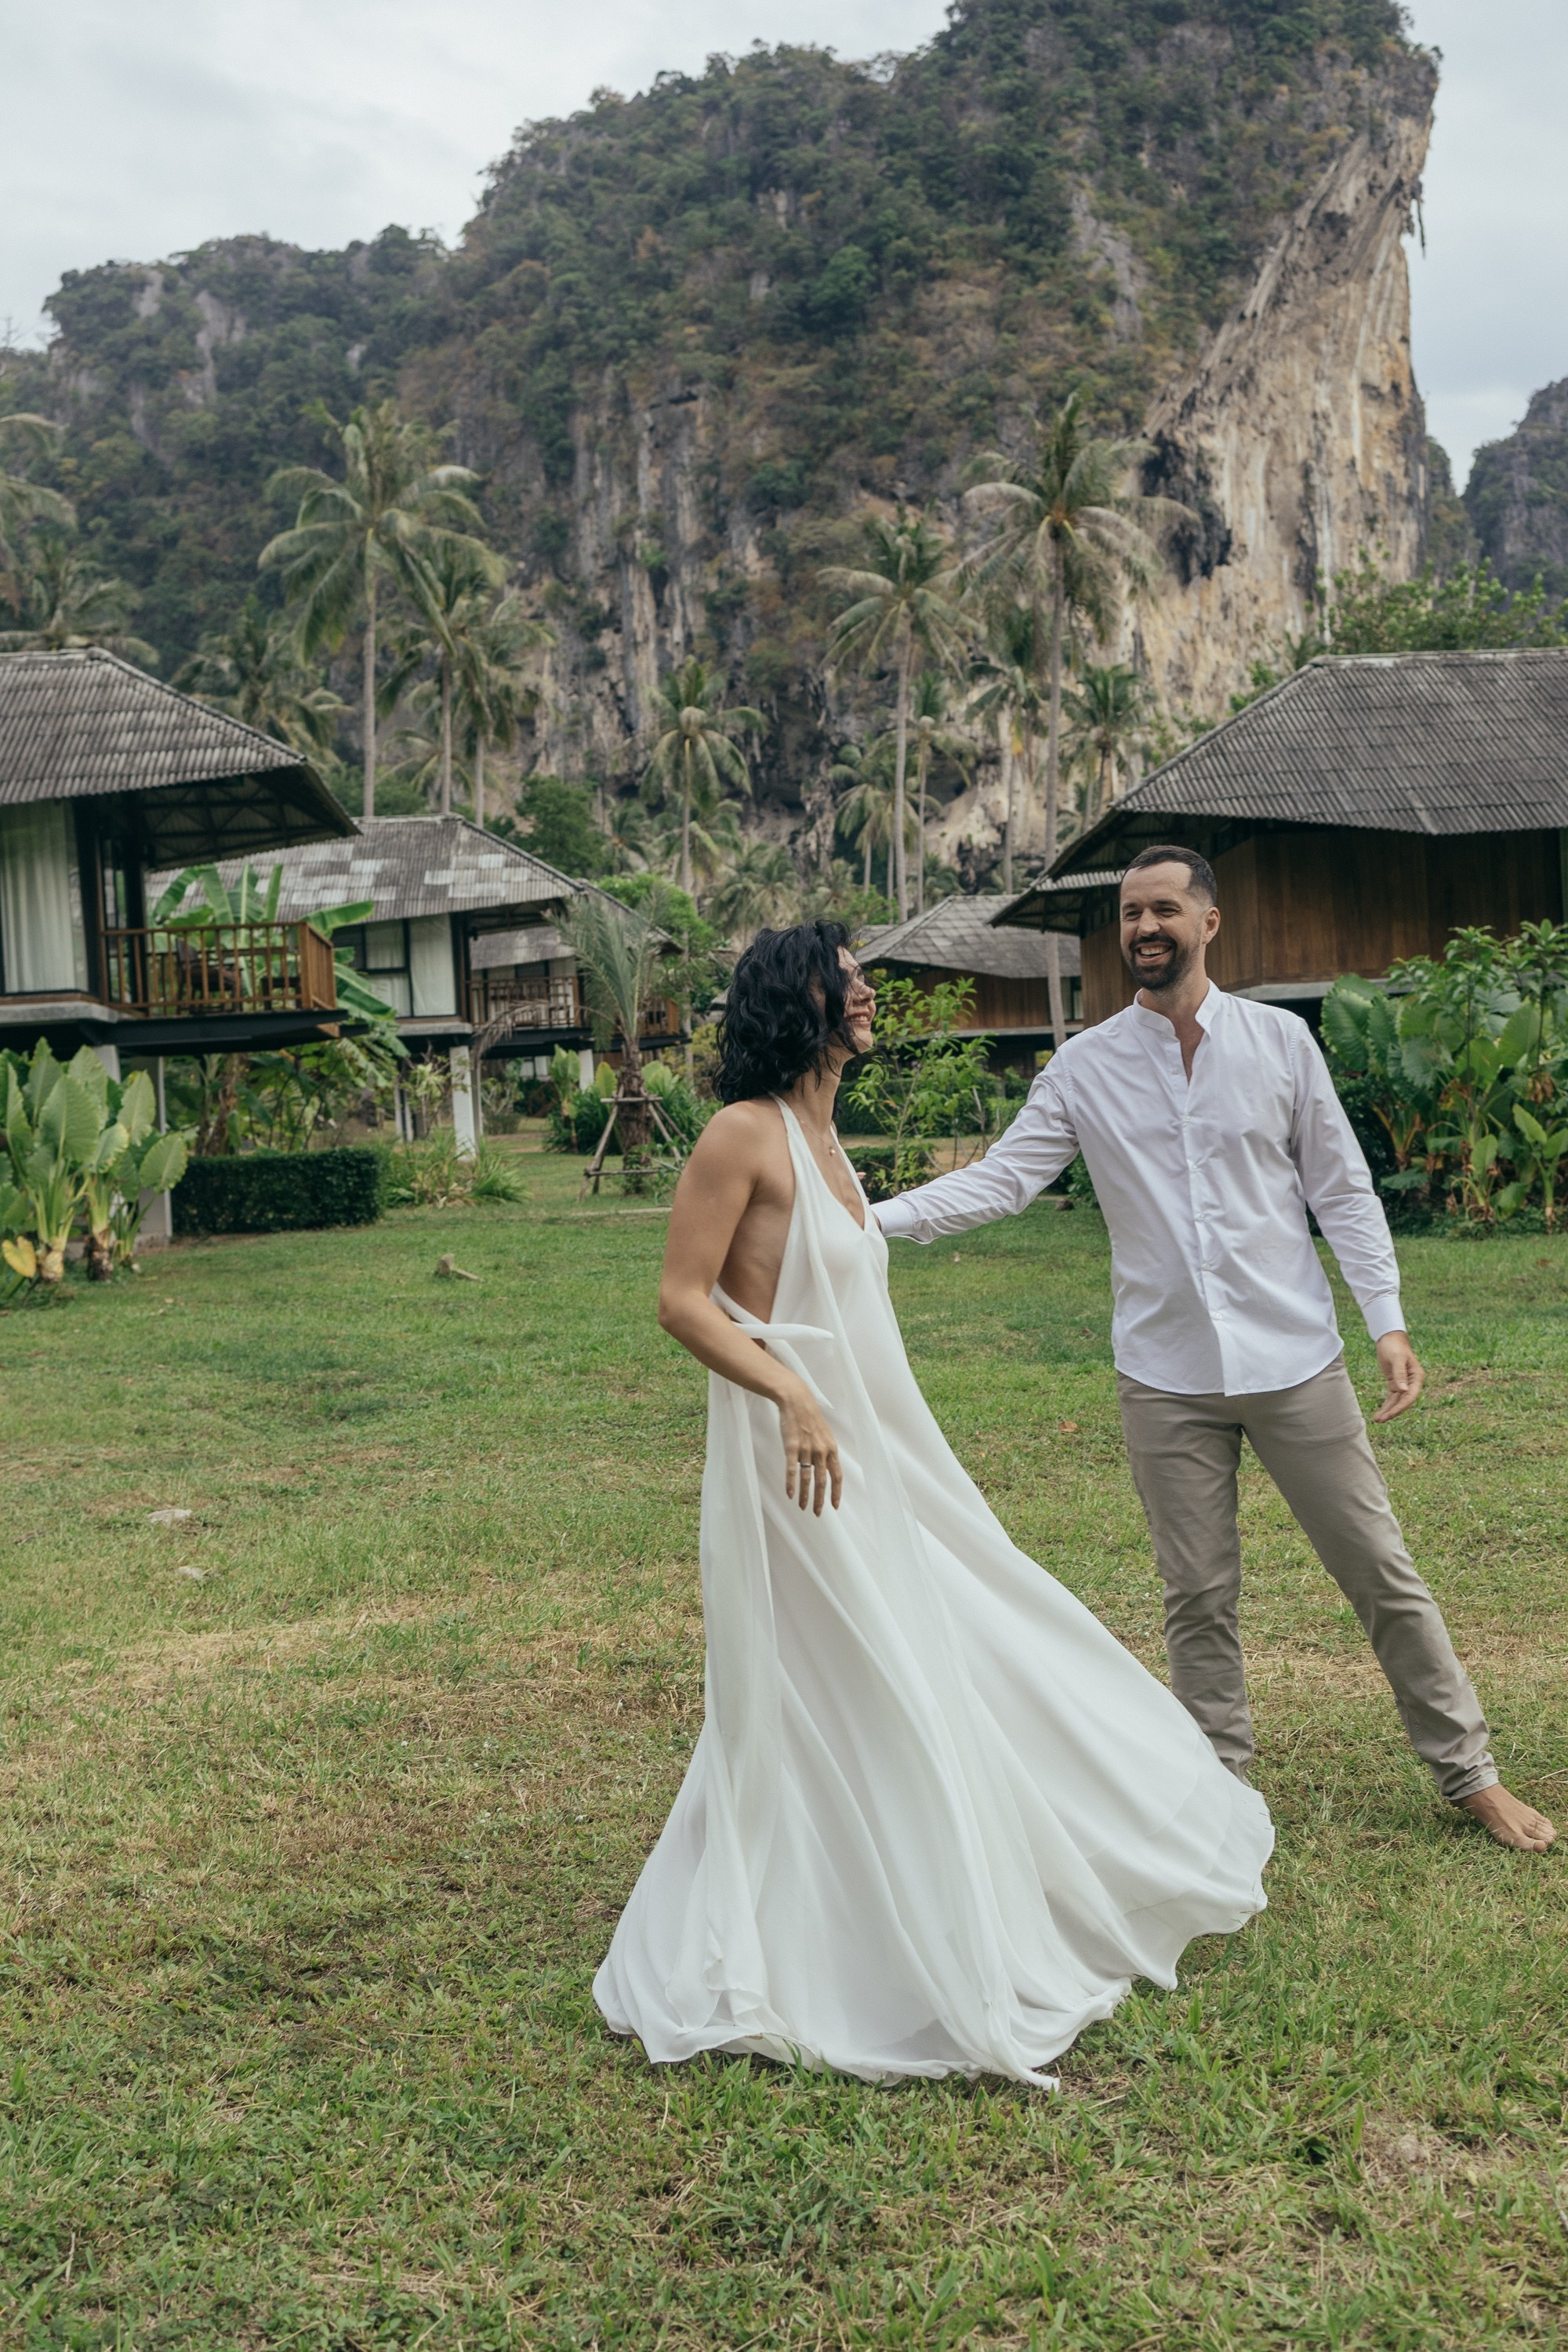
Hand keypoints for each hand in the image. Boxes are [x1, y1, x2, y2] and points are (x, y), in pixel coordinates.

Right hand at [777, 1377, 842, 1514]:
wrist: (796, 1400)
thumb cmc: (810, 1417)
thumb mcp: (824, 1434)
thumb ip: (826, 1451)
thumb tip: (826, 1467)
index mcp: (831, 1448)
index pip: (837, 1476)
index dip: (836, 1492)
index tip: (834, 1506)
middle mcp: (821, 1451)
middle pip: (822, 1481)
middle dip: (820, 1499)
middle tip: (817, 1513)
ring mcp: (806, 1449)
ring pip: (807, 1478)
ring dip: (805, 1495)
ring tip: (802, 1507)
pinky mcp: (791, 1447)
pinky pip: (791, 1470)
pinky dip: (790, 1484)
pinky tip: (790, 1495)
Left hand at [1372, 1330, 1423, 1421]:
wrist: (1389, 1337)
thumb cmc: (1394, 1346)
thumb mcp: (1396, 1359)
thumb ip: (1400, 1374)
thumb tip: (1403, 1390)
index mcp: (1417, 1377)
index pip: (1410, 1396)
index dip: (1401, 1407)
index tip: (1389, 1415)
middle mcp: (1412, 1382)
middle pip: (1403, 1402)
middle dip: (1392, 1412)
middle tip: (1379, 1420)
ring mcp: (1404, 1384)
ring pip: (1397, 1401)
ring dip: (1388, 1411)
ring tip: (1377, 1420)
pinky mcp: (1395, 1383)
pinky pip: (1392, 1397)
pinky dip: (1386, 1405)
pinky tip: (1380, 1413)